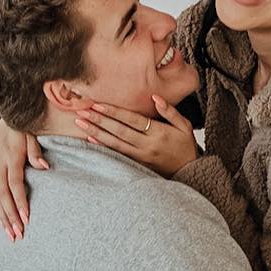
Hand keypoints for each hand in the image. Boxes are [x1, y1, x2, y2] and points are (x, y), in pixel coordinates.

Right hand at [0, 119, 47, 240]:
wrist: (5, 121)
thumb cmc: (22, 130)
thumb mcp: (30, 135)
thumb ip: (35, 151)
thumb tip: (45, 167)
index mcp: (10, 158)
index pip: (14, 184)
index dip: (20, 201)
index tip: (27, 218)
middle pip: (2, 196)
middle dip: (10, 217)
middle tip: (19, 235)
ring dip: (3, 219)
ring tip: (12, 236)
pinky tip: (5, 225)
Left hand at [75, 95, 198, 175]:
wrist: (190, 173)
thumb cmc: (186, 147)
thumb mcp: (185, 126)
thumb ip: (170, 111)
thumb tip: (155, 97)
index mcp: (158, 133)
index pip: (132, 119)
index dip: (114, 112)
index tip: (97, 104)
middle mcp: (147, 144)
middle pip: (119, 130)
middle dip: (99, 120)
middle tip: (81, 111)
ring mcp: (140, 156)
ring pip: (114, 143)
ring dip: (96, 132)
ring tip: (80, 123)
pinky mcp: (137, 164)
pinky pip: (117, 154)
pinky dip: (103, 146)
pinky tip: (90, 139)